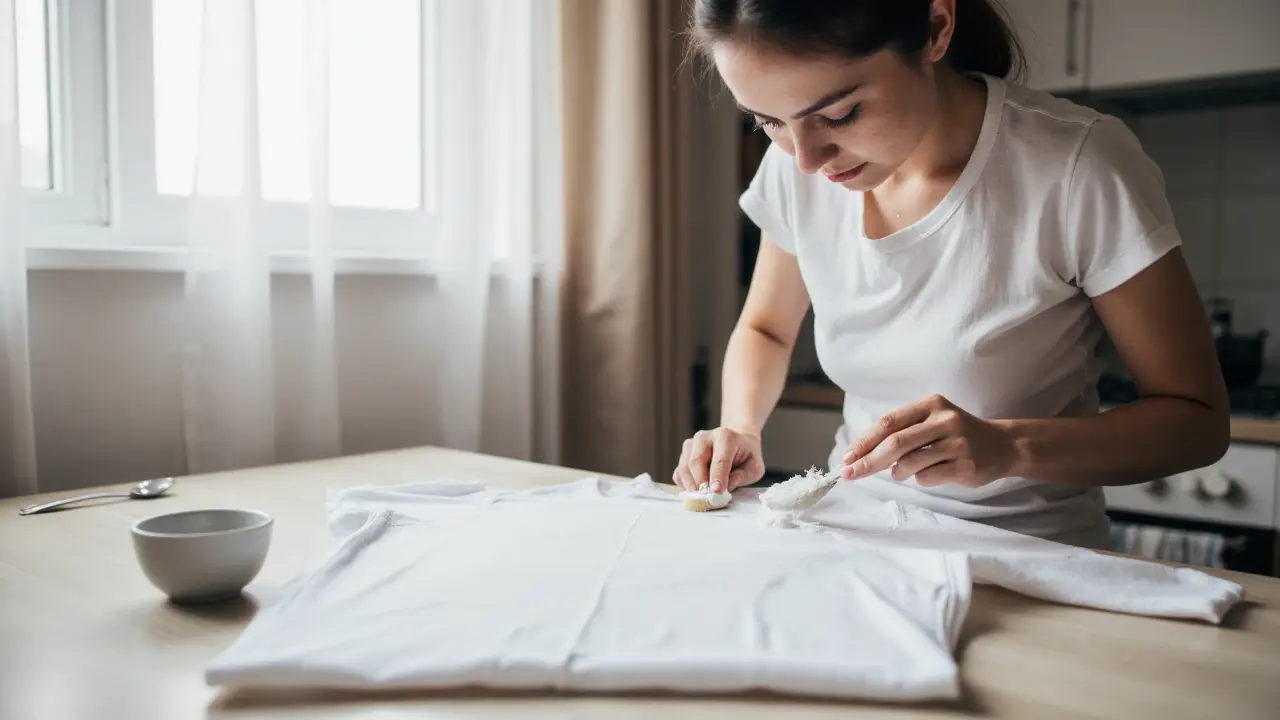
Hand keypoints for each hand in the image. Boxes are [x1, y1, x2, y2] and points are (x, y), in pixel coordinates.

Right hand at [674, 427, 764, 492]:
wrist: (736, 441)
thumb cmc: (746, 455)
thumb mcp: (754, 467)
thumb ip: (741, 477)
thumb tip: (724, 490)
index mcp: (726, 437)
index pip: (720, 459)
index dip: (717, 477)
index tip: (716, 492)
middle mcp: (705, 437)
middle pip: (696, 461)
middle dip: (700, 483)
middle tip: (707, 500)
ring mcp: (691, 444)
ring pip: (684, 467)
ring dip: (691, 486)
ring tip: (701, 499)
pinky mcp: (684, 455)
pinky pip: (679, 472)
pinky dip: (685, 485)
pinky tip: (696, 491)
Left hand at [841, 394, 1017, 487]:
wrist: (1002, 445)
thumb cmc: (955, 434)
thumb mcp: (931, 421)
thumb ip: (901, 431)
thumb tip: (859, 455)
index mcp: (931, 404)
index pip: (888, 422)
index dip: (864, 442)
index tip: (847, 458)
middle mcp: (945, 420)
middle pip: (895, 443)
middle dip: (869, 461)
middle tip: (852, 474)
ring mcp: (958, 443)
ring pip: (910, 462)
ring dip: (897, 472)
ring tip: (899, 473)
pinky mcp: (966, 466)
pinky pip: (928, 477)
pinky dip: (920, 479)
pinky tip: (931, 472)